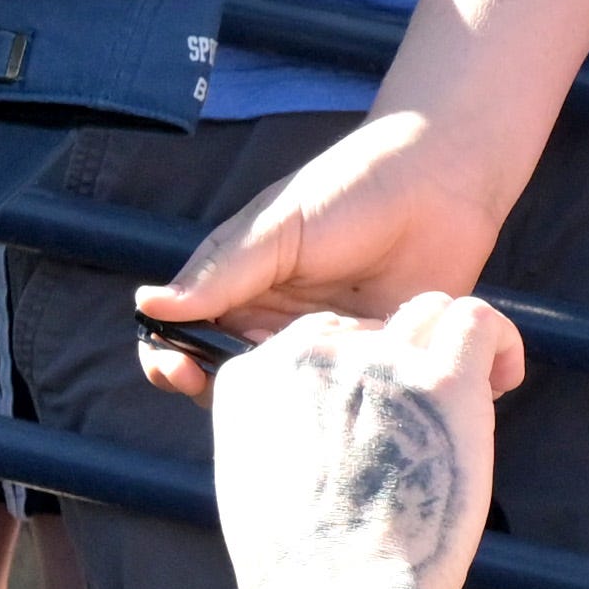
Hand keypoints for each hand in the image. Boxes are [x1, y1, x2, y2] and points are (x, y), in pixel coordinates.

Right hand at [138, 113, 512, 391]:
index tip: (176, 373)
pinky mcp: (379, 363)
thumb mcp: (278, 228)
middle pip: (235, 383)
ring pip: (294, 402)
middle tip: (239, 394)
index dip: (170, 362)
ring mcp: (329, 351)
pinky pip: (357, 399)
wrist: (439, 182)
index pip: (186, 339)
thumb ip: (222, 271)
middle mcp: (278, 328)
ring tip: (307, 381)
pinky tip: (356, 389)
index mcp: (241, 293)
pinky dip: (353, 406)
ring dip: (294, 405)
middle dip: (228, 397)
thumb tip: (149, 304)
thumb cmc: (351, 189)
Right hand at [204, 293, 523, 588]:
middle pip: (369, 329)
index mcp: (252, 378)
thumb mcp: (254, 493)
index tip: (370, 425)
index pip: (312, 343)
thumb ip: (279, 440)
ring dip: (446, 350)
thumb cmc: (302, 574)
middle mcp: (309, 353)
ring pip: (425, 312)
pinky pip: (479, 321)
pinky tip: (503, 379)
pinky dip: (500, 343)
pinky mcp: (441, 380)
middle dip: (396, 370)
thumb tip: (317, 435)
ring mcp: (377, 362)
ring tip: (464, 398)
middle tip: (416, 432)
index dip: (350, 380)